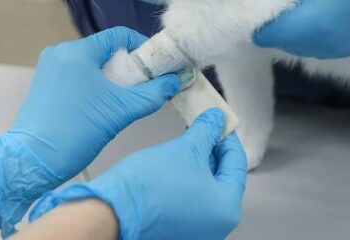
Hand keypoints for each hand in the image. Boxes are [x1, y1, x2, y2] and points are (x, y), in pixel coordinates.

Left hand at [0, 27, 180, 235]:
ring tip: (124, 100)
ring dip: (111, 77)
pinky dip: (94, 85)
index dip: (142, 46)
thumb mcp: (121, 112)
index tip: (157, 65)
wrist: (32, 160)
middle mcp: (61, 52)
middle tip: (144, 86)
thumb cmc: (76, 132)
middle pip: (105, 49)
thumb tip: (174, 81)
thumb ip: (152, 94)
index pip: (119, 35)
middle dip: (128, 66)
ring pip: (91, 63)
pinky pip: (77, 75)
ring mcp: (49, 68)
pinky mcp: (44, 84)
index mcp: (78, 52)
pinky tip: (102, 106)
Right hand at [28, 109, 246, 239]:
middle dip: (213, 149)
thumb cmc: (149, 185)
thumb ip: (206, 132)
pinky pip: (191, 200)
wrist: (112, 210)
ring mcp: (197, 231)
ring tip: (189, 139)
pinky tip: (178, 161)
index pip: (237, 164)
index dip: (228, 137)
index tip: (221, 121)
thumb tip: (216, 120)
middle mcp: (217, 226)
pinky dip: (189, 179)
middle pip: (222, 178)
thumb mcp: (184, 149)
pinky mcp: (178, 230)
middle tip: (204, 127)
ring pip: (206, 189)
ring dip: (200, 163)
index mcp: (226, 209)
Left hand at [254, 0, 349, 58]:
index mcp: (317, 23)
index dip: (257, 9)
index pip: (265, 31)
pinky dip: (307, 22)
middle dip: (272, 14)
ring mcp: (340, 47)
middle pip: (279, 38)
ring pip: (296, 40)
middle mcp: (326, 45)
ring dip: (290, 19)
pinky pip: (314, 40)